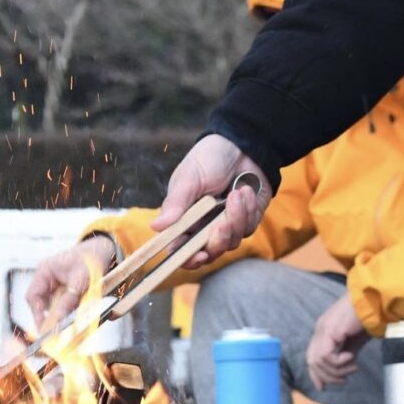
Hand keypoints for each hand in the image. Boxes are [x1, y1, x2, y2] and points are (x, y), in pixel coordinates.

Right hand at [25, 236, 117, 327]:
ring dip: (60, 314)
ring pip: (52, 306)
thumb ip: (69, 300)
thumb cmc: (91, 258)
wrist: (103, 250)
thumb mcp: (80, 280)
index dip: (36, 313)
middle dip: (49, 317)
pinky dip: (68, 311)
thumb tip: (59, 319)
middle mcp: (46, 278)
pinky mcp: (65, 290)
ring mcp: (55, 285)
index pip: (32, 296)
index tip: (44, 327)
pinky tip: (75, 315)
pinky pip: (62, 304)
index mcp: (44, 271)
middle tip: (56, 331)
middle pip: (41, 303)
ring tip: (68, 324)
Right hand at [151, 135, 272, 267]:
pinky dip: (248, 210)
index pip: (181, 250)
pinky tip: (245, 190)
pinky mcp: (246, 221)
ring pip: (231, 242)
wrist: (242, 144)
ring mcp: (225, 226)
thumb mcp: (189, 179)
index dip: (188, 259)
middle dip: (217, 241)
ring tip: (236, 192)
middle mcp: (203, 228)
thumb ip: (175, 204)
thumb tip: (155, 227)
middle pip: (208, 252)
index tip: (199, 256)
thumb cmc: (209, 159)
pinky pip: (248, 228)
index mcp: (183, 221)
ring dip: (236, 218)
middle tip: (222, 224)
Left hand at [306, 294, 368, 390]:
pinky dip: (338, 362)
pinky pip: (326, 356)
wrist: (377, 299)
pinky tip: (351, 357)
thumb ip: (345, 354)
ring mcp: (323, 330)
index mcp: (325, 331)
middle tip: (345, 379)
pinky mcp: (330, 330)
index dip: (316, 375)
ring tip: (353, 366)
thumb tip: (340, 373)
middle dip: (327, 376)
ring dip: (337, 370)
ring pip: (318, 362)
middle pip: (312, 362)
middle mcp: (320, 330)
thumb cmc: (371, 317)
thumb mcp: (356, 341)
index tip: (323, 387)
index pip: (312, 357)